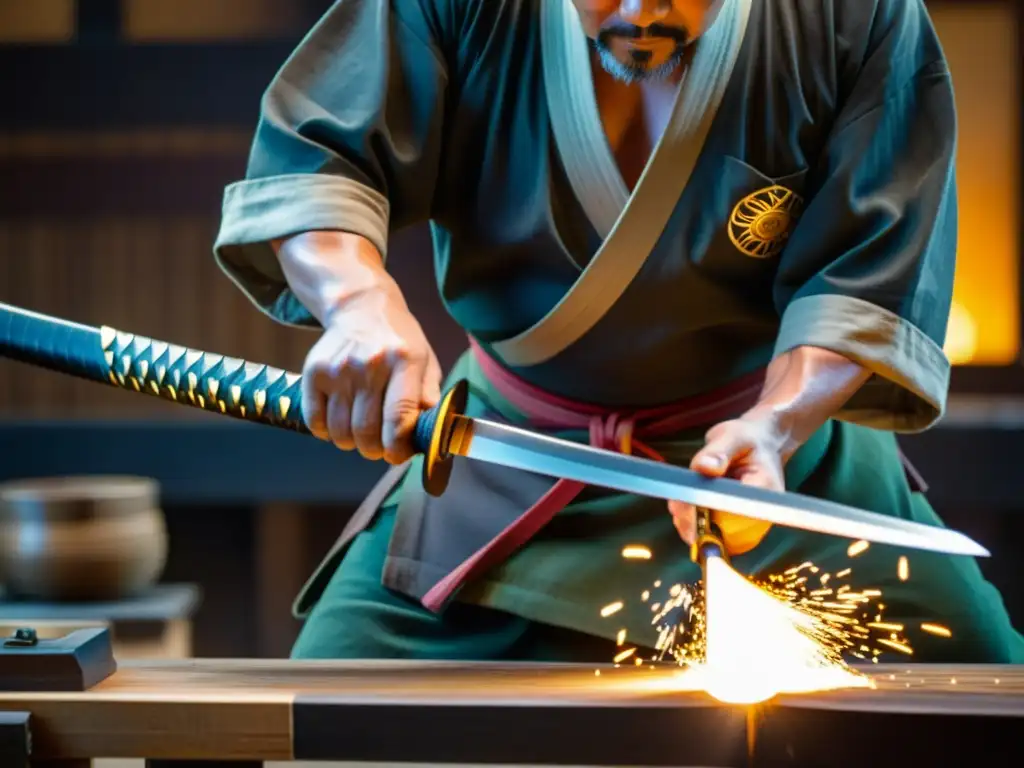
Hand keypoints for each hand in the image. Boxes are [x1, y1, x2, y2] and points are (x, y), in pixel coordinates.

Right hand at [301, 285, 441, 463]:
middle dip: (374, 450)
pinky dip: (327, 432)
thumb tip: (427, 435)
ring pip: (340, 431)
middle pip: (367, 430)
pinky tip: (339, 422)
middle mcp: (370, 363)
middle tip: (379, 447)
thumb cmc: (399, 340)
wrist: (361, 306)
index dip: (397, 447)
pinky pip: (315, 420)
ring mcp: (339, 367)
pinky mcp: (314, 371)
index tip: (397, 455)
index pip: (398, 417)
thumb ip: (428, 398)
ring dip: (351, 443)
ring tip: (360, 433)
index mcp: (405, 360)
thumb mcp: (426, 362)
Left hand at [667, 416, 786, 555]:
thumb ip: (718, 452)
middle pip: (725, 534)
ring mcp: (750, 525)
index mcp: (766, 492)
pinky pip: (713, 536)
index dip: (707, 514)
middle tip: (675, 503)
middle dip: (694, 521)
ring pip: (716, 540)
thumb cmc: (746, 439)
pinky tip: (684, 507)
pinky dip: (693, 525)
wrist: (757, 445)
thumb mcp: (732, 436)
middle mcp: (761, 514)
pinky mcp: (737, 528)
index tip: (682, 503)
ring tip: (678, 503)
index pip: (736, 516)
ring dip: (690, 524)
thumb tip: (705, 467)